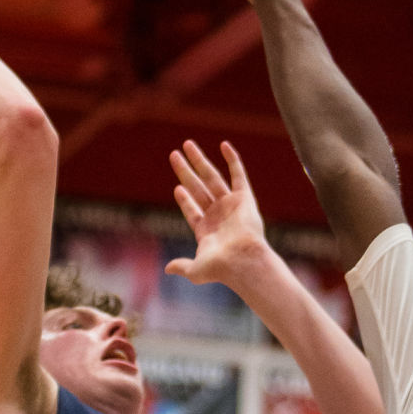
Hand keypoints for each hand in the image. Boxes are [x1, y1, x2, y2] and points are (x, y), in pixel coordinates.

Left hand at [165, 139, 277, 289]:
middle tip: (173, 155)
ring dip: (200, 160)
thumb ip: (182, 266)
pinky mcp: (244, 198)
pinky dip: (232, 160)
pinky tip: (223, 145)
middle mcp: (218, 215)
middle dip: (185, 172)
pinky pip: (238, 175)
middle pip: (198, 188)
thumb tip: (167, 269)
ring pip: (212, 177)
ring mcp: (231, 205)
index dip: (185, 201)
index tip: (177, 188)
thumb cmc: (220, 268)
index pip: (193, 211)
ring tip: (187, 144)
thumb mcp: (195, 270)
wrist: (242, 260)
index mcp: (207, 230)